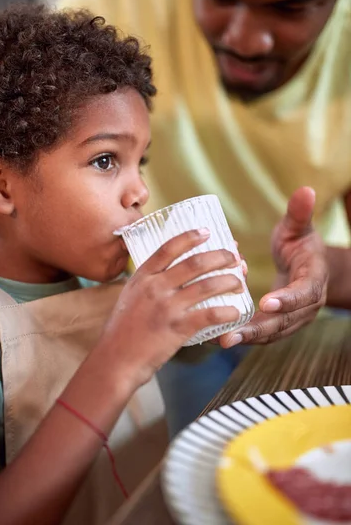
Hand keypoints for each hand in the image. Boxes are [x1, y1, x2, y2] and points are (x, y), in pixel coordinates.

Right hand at [101, 229, 242, 385]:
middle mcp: (155, 288)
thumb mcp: (129, 297)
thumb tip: (168, 273)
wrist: (115, 360)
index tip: (207, 231)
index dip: (190, 237)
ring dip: (229, 281)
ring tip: (239, 282)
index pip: (169, 248)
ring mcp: (167, 307)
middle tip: (234, 257)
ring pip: (207, 286)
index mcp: (142, 277)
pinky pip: (210, 314)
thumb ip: (147, 283)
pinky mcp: (177, 328)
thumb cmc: (121, 331)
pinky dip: (227, 311)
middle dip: (220, 256)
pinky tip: (235, 311)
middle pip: (195, 263)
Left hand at [219, 187, 327, 346]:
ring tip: (221, 340)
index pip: (303, 293)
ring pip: (272, 333)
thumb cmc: (299, 244)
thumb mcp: (298, 228)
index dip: (286, 299)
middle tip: (232, 335)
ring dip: (247, 338)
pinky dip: (243, 336)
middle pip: (284, 321)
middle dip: (258, 329)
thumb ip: (299, 214)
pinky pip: (262, 334)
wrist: (307, 266)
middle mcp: (306, 305)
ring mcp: (293, 318)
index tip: (265, 302)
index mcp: (313, 280)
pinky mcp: (278, 324)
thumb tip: (306, 190)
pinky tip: (218, 337)